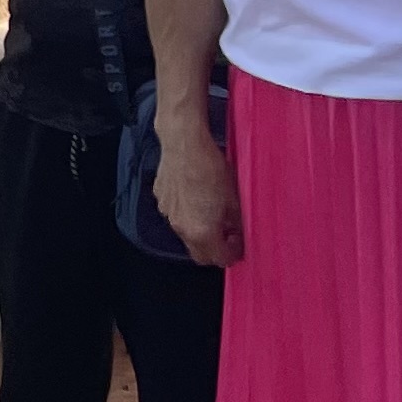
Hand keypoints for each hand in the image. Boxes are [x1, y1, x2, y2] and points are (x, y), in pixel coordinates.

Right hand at [151, 116, 243, 268]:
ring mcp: (168, 213)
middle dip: (215, 249)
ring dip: (200, 231)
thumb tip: (240, 232)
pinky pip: (176, 215)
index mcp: (202, 232)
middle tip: (229, 234)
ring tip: (213, 211)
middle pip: (199, 254)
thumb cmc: (211, 167)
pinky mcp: (161, 198)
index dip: (233, 254)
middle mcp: (181, 228)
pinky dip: (188, 214)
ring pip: (186, 234)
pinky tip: (197, 195)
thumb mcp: (235, 199)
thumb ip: (237, 223)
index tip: (240, 244)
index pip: (219, 259)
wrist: (184, 142)